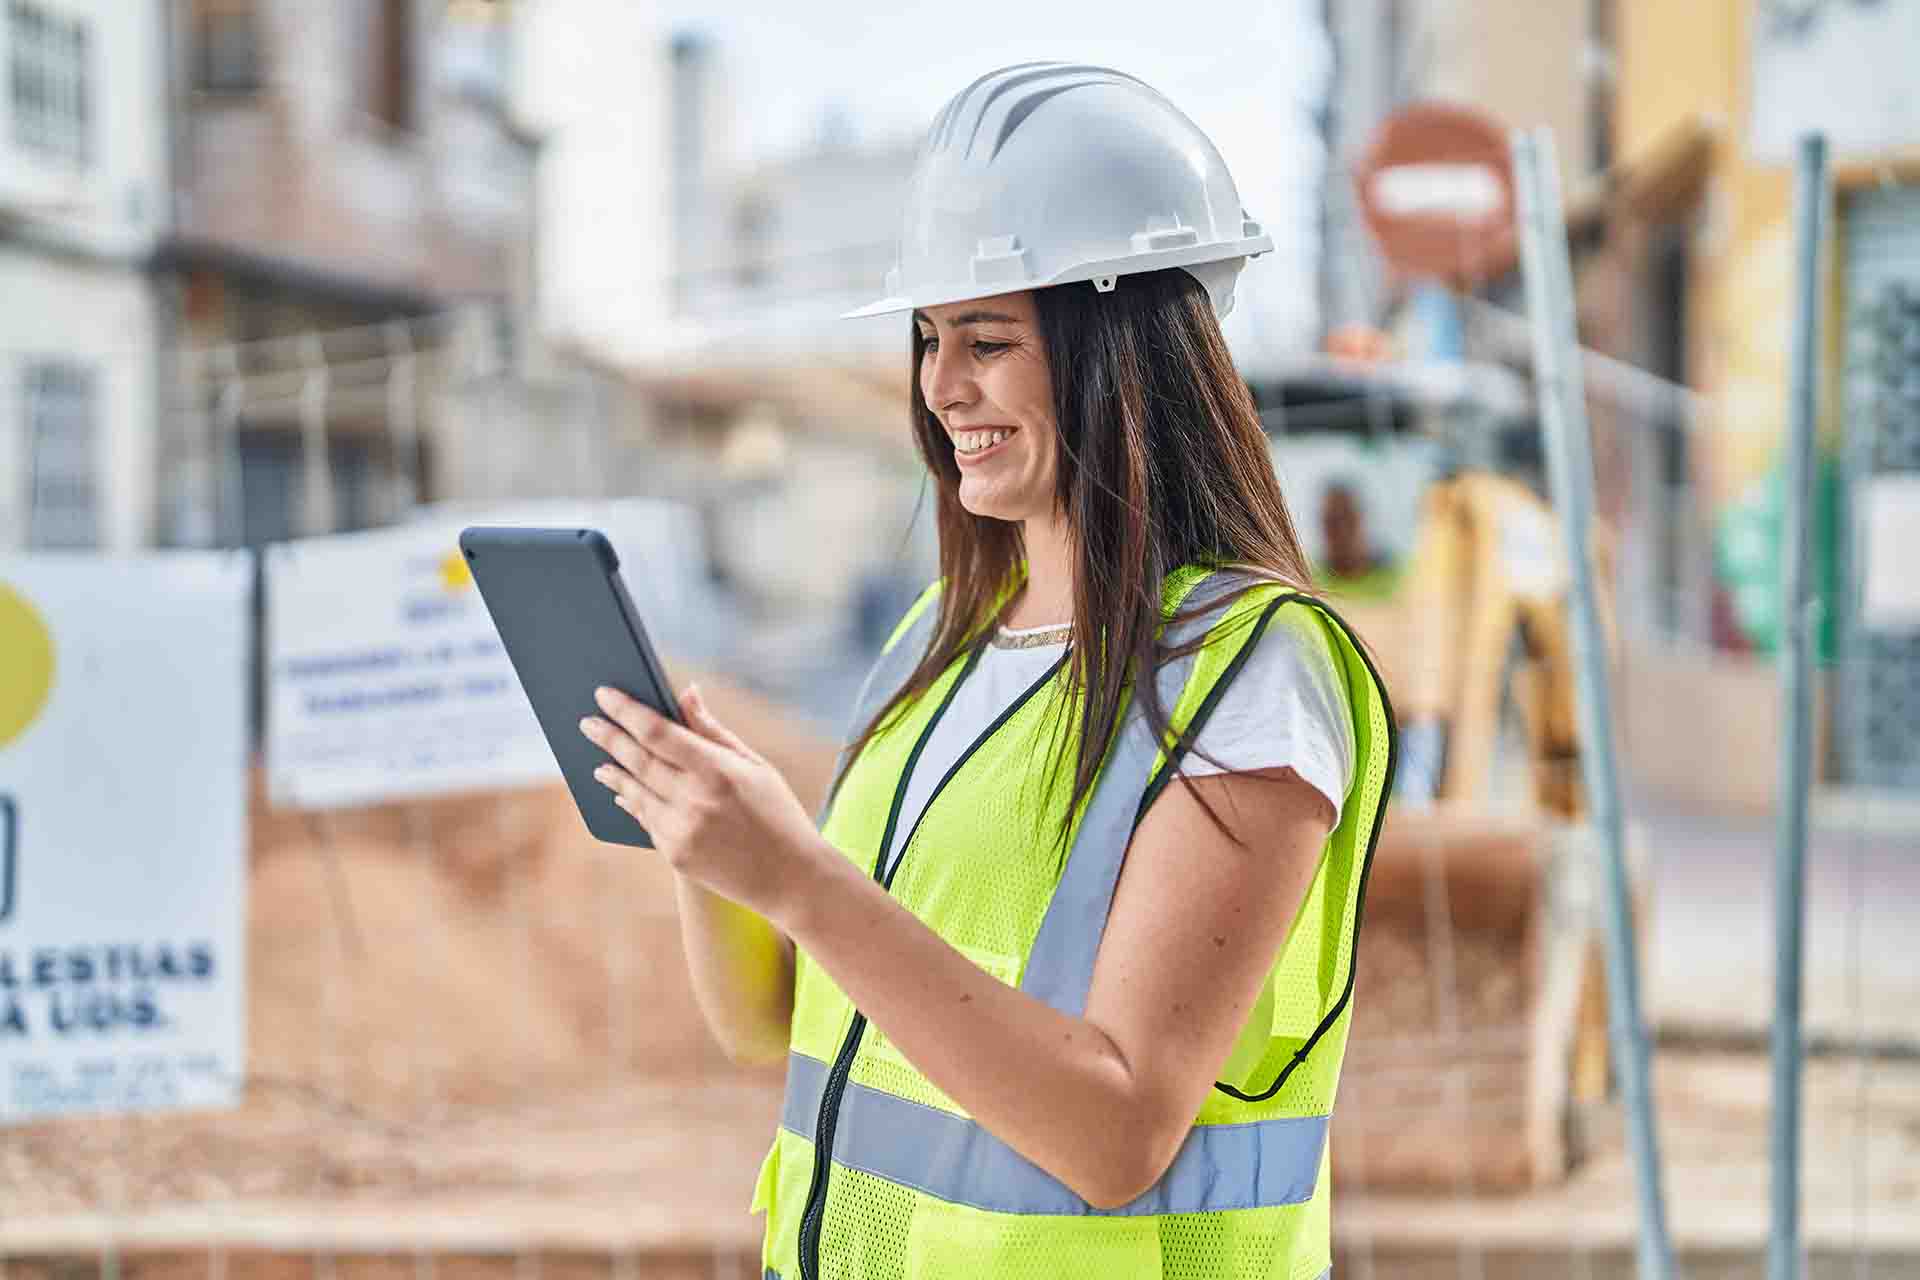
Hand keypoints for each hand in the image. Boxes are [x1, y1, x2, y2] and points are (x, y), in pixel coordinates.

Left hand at [578, 683, 829, 925]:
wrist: (792, 878)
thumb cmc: (777, 813)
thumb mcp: (754, 765)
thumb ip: (712, 730)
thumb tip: (685, 692)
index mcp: (718, 770)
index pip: (658, 732)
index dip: (626, 710)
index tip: (604, 694)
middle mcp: (695, 799)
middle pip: (638, 760)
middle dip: (608, 737)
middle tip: (587, 722)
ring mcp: (682, 830)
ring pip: (635, 792)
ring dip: (613, 772)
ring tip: (599, 761)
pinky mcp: (675, 855)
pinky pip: (646, 820)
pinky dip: (632, 802)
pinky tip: (624, 791)